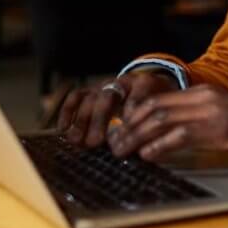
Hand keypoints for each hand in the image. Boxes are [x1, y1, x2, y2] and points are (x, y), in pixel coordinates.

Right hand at [57, 71, 178, 147]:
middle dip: (99, 120)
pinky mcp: (92, 91)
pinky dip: (68, 111)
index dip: (132, 108)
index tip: (127, 125)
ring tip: (77, 141)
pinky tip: (63, 129)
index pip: (138, 93)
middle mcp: (121, 82)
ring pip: (90, 98)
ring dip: (82, 121)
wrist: (151, 86)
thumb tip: (143, 144)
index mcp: (144, 83)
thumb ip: (155, 119)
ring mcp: (105, 85)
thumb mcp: (163, 107)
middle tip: (95, 143)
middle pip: (108, 97)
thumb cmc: (156, 102)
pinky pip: (76, 97)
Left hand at [106, 84, 227, 170]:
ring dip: (137, 137)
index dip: (134, 116)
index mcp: (204, 92)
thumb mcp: (220, 122)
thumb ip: (194, 123)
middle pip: (155, 107)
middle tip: (114, 144)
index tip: (119, 132)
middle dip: (128, 127)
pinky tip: (149, 155)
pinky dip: (160, 145)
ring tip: (123, 151)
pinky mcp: (223, 127)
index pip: (159, 99)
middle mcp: (206, 96)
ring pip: (163, 119)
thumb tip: (161, 137)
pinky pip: (183, 134)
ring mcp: (215, 110)